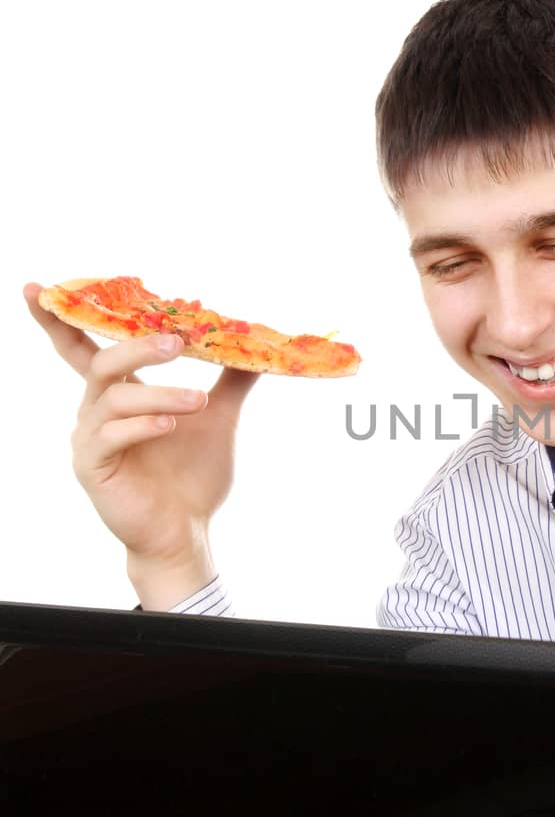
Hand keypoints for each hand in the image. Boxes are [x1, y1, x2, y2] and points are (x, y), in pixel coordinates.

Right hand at [23, 282, 260, 569]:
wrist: (188, 530)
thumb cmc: (193, 474)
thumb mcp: (217, 417)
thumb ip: (232, 379)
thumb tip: (256, 345)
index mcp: (118, 392)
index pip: (82, 347)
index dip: (58, 317)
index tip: (36, 287)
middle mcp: (96, 410)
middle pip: (101, 361)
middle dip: (136, 348)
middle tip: (176, 342)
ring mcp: (90, 439)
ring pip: (114, 397)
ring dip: (160, 393)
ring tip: (200, 400)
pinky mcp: (92, 467)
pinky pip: (112, 435)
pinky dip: (144, 425)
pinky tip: (172, 426)